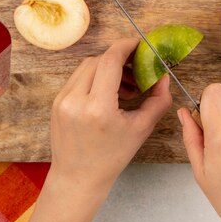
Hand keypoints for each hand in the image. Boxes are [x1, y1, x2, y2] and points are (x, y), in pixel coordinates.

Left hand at [50, 38, 172, 192]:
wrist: (78, 177)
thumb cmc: (111, 157)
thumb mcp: (141, 129)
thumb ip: (158, 100)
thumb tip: (163, 76)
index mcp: (98, 108)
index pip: (110, 61)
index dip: (125, 46)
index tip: (138, 44)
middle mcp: (76, 100)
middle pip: (99, 60)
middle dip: (120, 59)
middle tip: (137, 69)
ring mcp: (62, 100)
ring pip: (87, 66)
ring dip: (107, 67)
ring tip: (125, 85)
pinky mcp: (57, 102)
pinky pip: (78, 78)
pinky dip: (95, 77)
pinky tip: (109, 93)